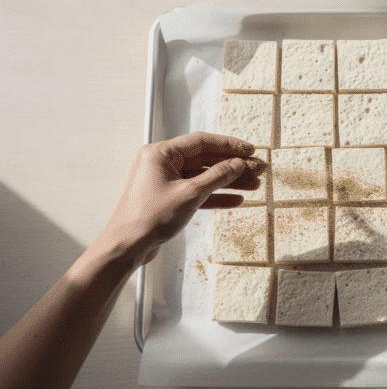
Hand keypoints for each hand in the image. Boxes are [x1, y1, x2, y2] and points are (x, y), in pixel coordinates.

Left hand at [101, 132, 254, 262]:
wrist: (128, 246)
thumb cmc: (150, 218)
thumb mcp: (190, 194)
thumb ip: (217, 176)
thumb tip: (238, 164)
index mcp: (161, 154)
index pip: (202, 142)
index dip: (229, 146)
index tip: (250, 151)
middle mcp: (163, 163)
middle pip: (205, 159)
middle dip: (233, 166)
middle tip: (257, 169)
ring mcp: (166, 181)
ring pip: (204, 176)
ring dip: (228, 181)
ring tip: (254, 185)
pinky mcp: (170, 198)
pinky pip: (198, 192)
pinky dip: (216, 195)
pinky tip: (236, 200)